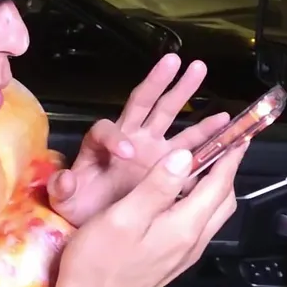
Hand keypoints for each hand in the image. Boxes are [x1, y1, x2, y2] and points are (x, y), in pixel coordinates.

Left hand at [48, 53, 230, 225]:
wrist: (100, 225)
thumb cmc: (82, 208)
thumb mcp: (66, 200)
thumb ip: (63, 189)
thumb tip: (65, 180)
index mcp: (101, 143)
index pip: (107, 130)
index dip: (115, 136)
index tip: (126, 152)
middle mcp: (129, 137)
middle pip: (144, 103)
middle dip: (160, 81)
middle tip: (176, 61)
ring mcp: (151, 148)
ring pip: (169, 115)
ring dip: (184, 93)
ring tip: (200, 71)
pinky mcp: (167, 164)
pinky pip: (189, 146)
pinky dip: (206, 135)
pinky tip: (223, 125)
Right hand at [50, 140, 247, 286]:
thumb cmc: (99, 262)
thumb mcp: (123, 218)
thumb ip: (156, 186)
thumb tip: (185, 156)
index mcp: (184, 227)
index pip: (219, 185)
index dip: (230, 157)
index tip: (237, 135)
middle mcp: (192, 241)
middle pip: (223, 200)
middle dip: (226, 170)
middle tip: (221, 145)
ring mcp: (184, 253)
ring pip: (213, 213)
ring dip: (214, 185)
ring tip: (203, 163)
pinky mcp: (173, 260)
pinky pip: (199, 224)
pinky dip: (200, 201)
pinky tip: (181, 194)